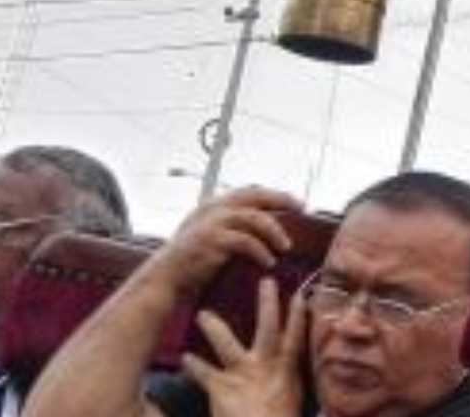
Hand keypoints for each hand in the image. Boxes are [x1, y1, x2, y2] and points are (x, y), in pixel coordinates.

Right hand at [143, 186, 301, 297]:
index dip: (274, 194)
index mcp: (214, 204)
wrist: (167, 277)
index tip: (296, 202)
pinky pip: (245, 241)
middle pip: (255, 195)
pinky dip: (261, 251)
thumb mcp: (211, 234)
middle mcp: (213, 208)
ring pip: (254, 218)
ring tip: (286, 246)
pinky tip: (269, 262)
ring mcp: (212, 223)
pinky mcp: (212, 240)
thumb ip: (232, 224)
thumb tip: (266, 223)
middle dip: (282, 199)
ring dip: (275, 231)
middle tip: (302, 209)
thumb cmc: (192, 260)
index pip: (250, 190)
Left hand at [181, 277, 306, 416]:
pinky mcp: (220, 390)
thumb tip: (287, 372)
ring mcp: (242, 377)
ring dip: (215, 328)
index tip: (301, 293)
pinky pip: (204, 374)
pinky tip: (185, 356)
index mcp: (286, 372)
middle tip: (266, 281)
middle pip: (268, 329)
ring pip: (228, 345)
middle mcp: (266, 368)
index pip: (296, 337)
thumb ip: (288, 383)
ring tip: (202, 314)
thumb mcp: (290, 400)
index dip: (300, 315)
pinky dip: (194, 365)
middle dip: (268, 305)